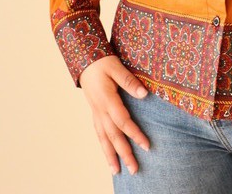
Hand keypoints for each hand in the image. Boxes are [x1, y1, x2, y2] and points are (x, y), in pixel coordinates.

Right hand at [79, 55, 149, 175]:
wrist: (84, 60)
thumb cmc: (102, 62)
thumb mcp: (117, 67)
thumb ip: (129, 81)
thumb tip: (144, 94)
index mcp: (107, 99)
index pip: (123, 121)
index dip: (135, 134)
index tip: (147, 146)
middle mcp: (100, 110)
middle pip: (113, 136)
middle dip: (124, 153)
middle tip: (134, 169)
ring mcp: (96, 113)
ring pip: (103, 138)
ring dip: (111, 156)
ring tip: (117, 172)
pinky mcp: (95, 113)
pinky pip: (99, 134)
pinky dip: (104, 147)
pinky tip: (108, 156)